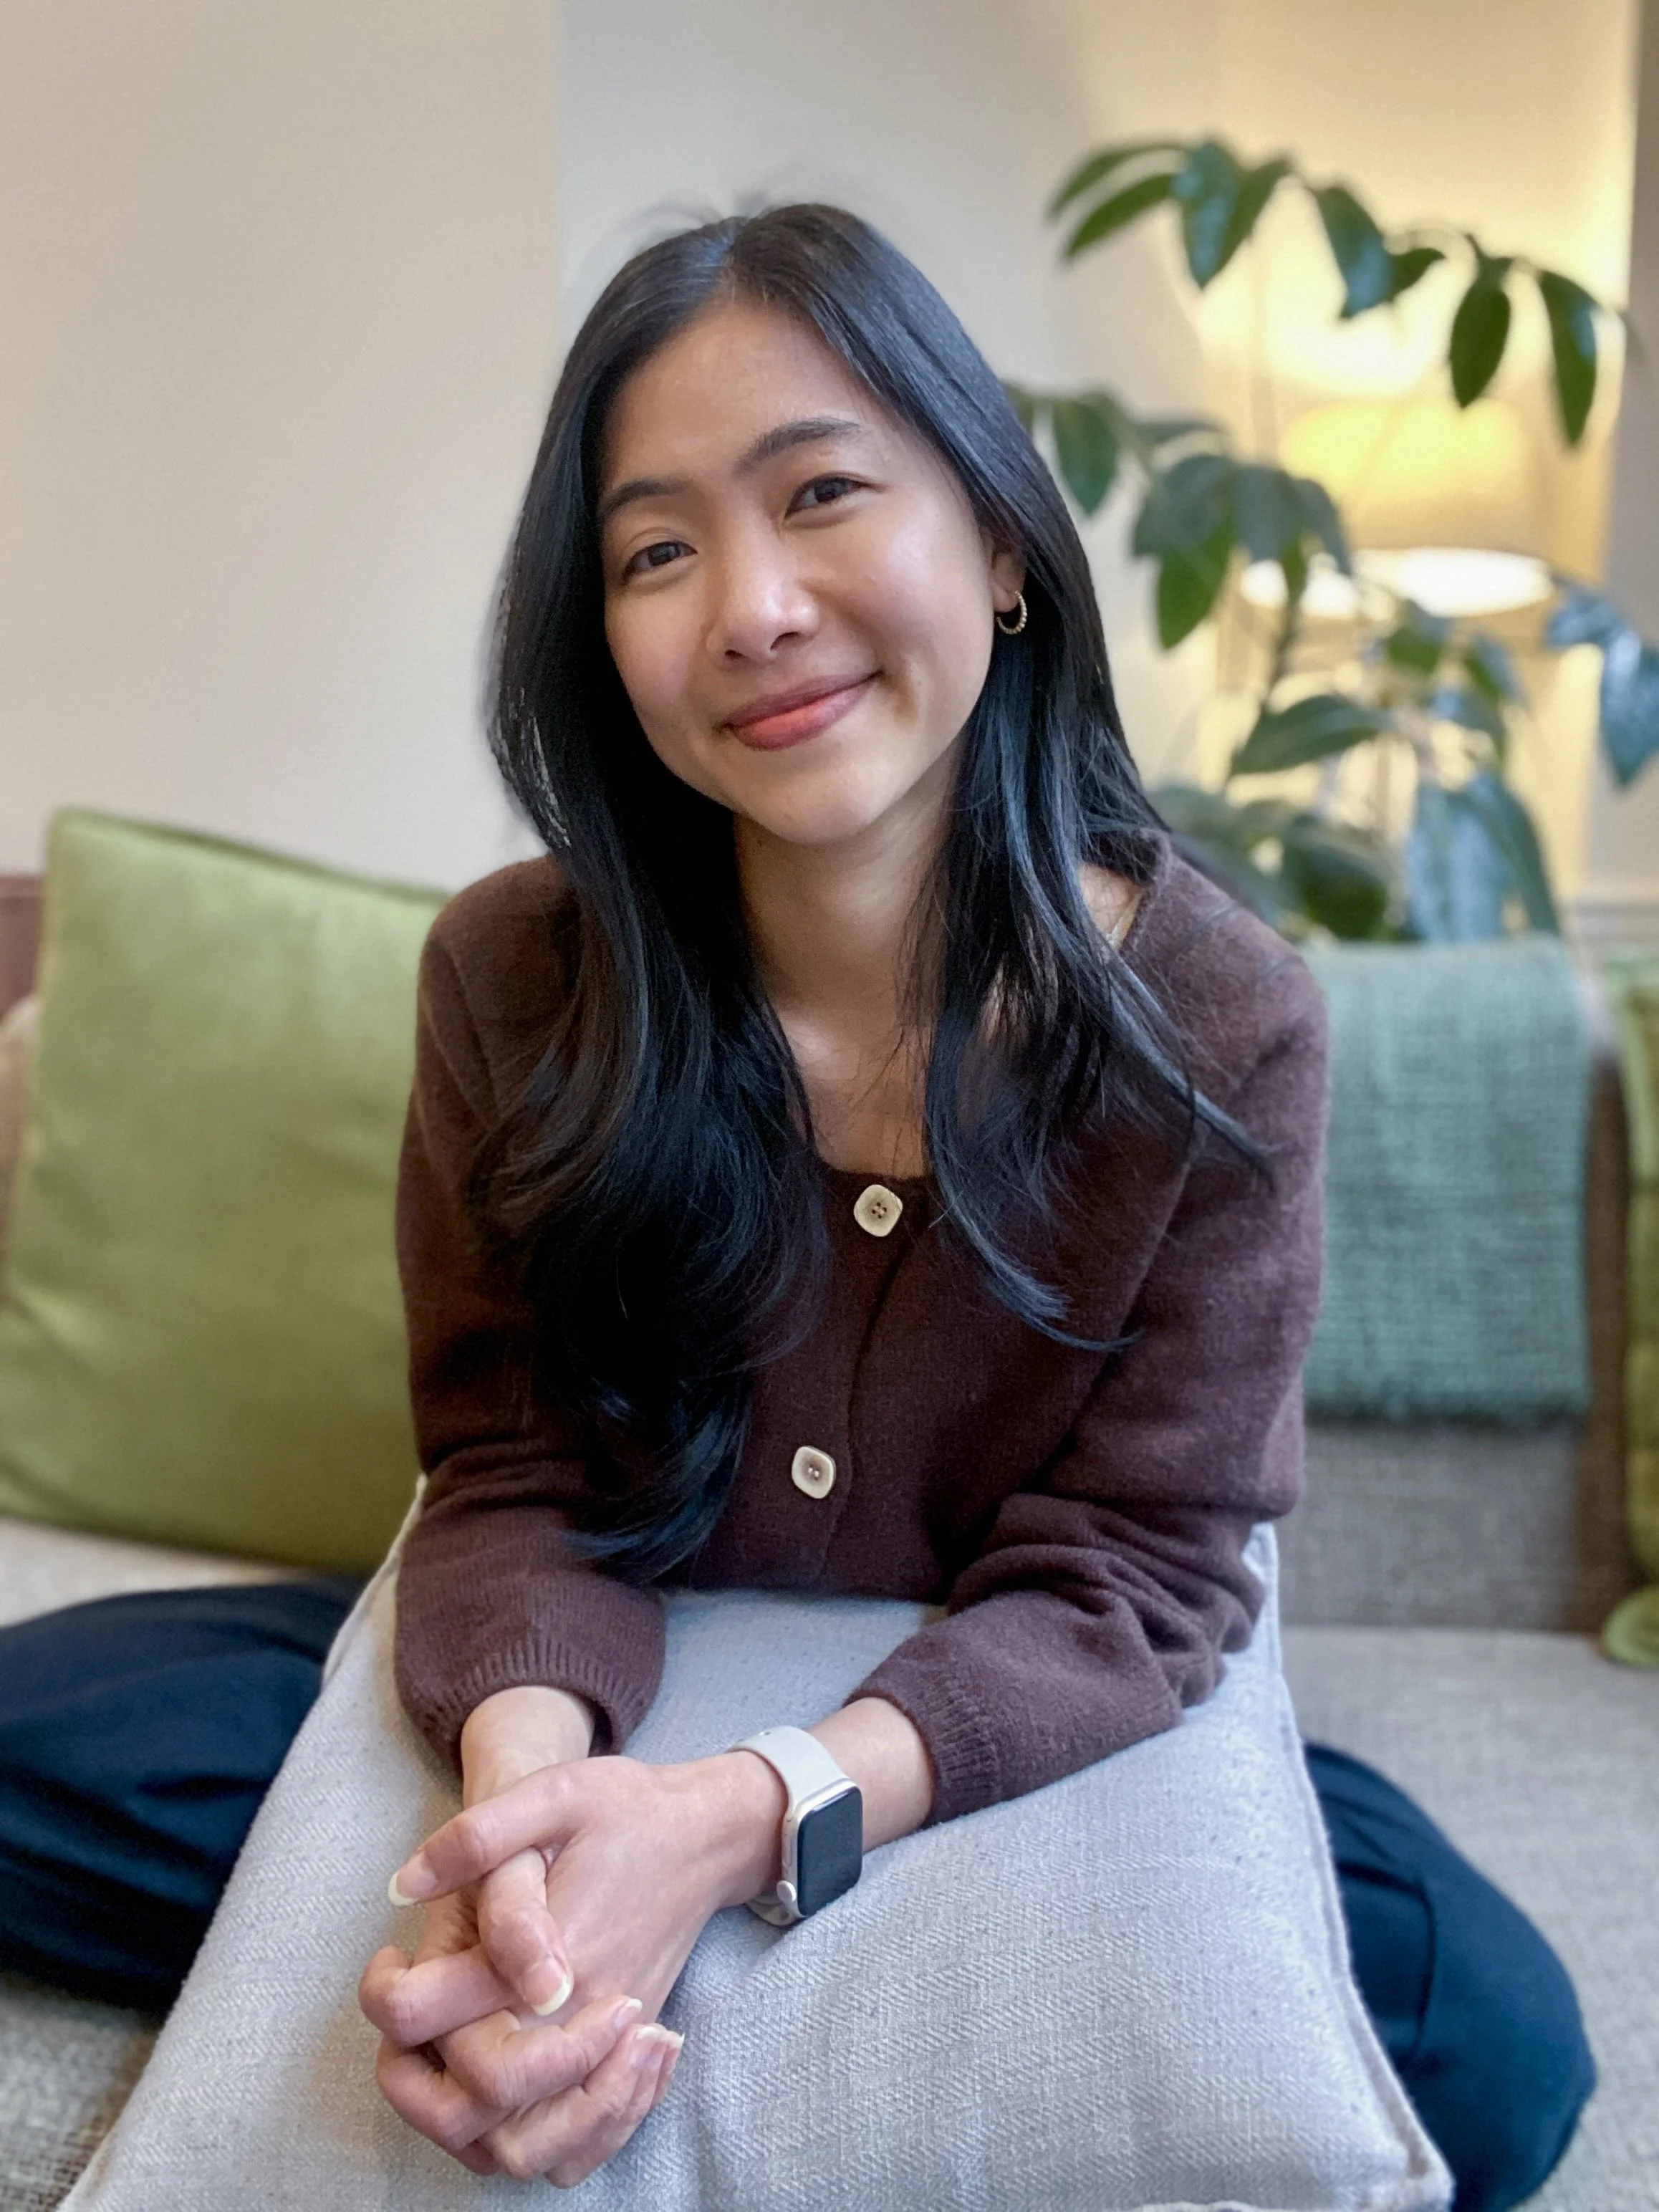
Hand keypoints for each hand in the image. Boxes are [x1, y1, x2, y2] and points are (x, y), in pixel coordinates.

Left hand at [364, 1684, 688, 2182]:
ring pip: (524, 2150)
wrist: (707, 1836)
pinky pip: (577, 2151)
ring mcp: (605, 2050)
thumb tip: (404, 1885)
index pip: (436, 2024)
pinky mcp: (624, 2061)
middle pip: (476, 2109)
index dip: (389, 1998)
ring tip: (448, 2059)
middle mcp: (575, 2018)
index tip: (391, 1957)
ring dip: (468, 2127)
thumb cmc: (627, 1812)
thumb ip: (478, 1837)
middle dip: (417, 2086)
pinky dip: (533, 2146)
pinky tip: (508, 2089)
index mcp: (545, 1956)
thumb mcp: (553, 1795)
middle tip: (409, 2023)